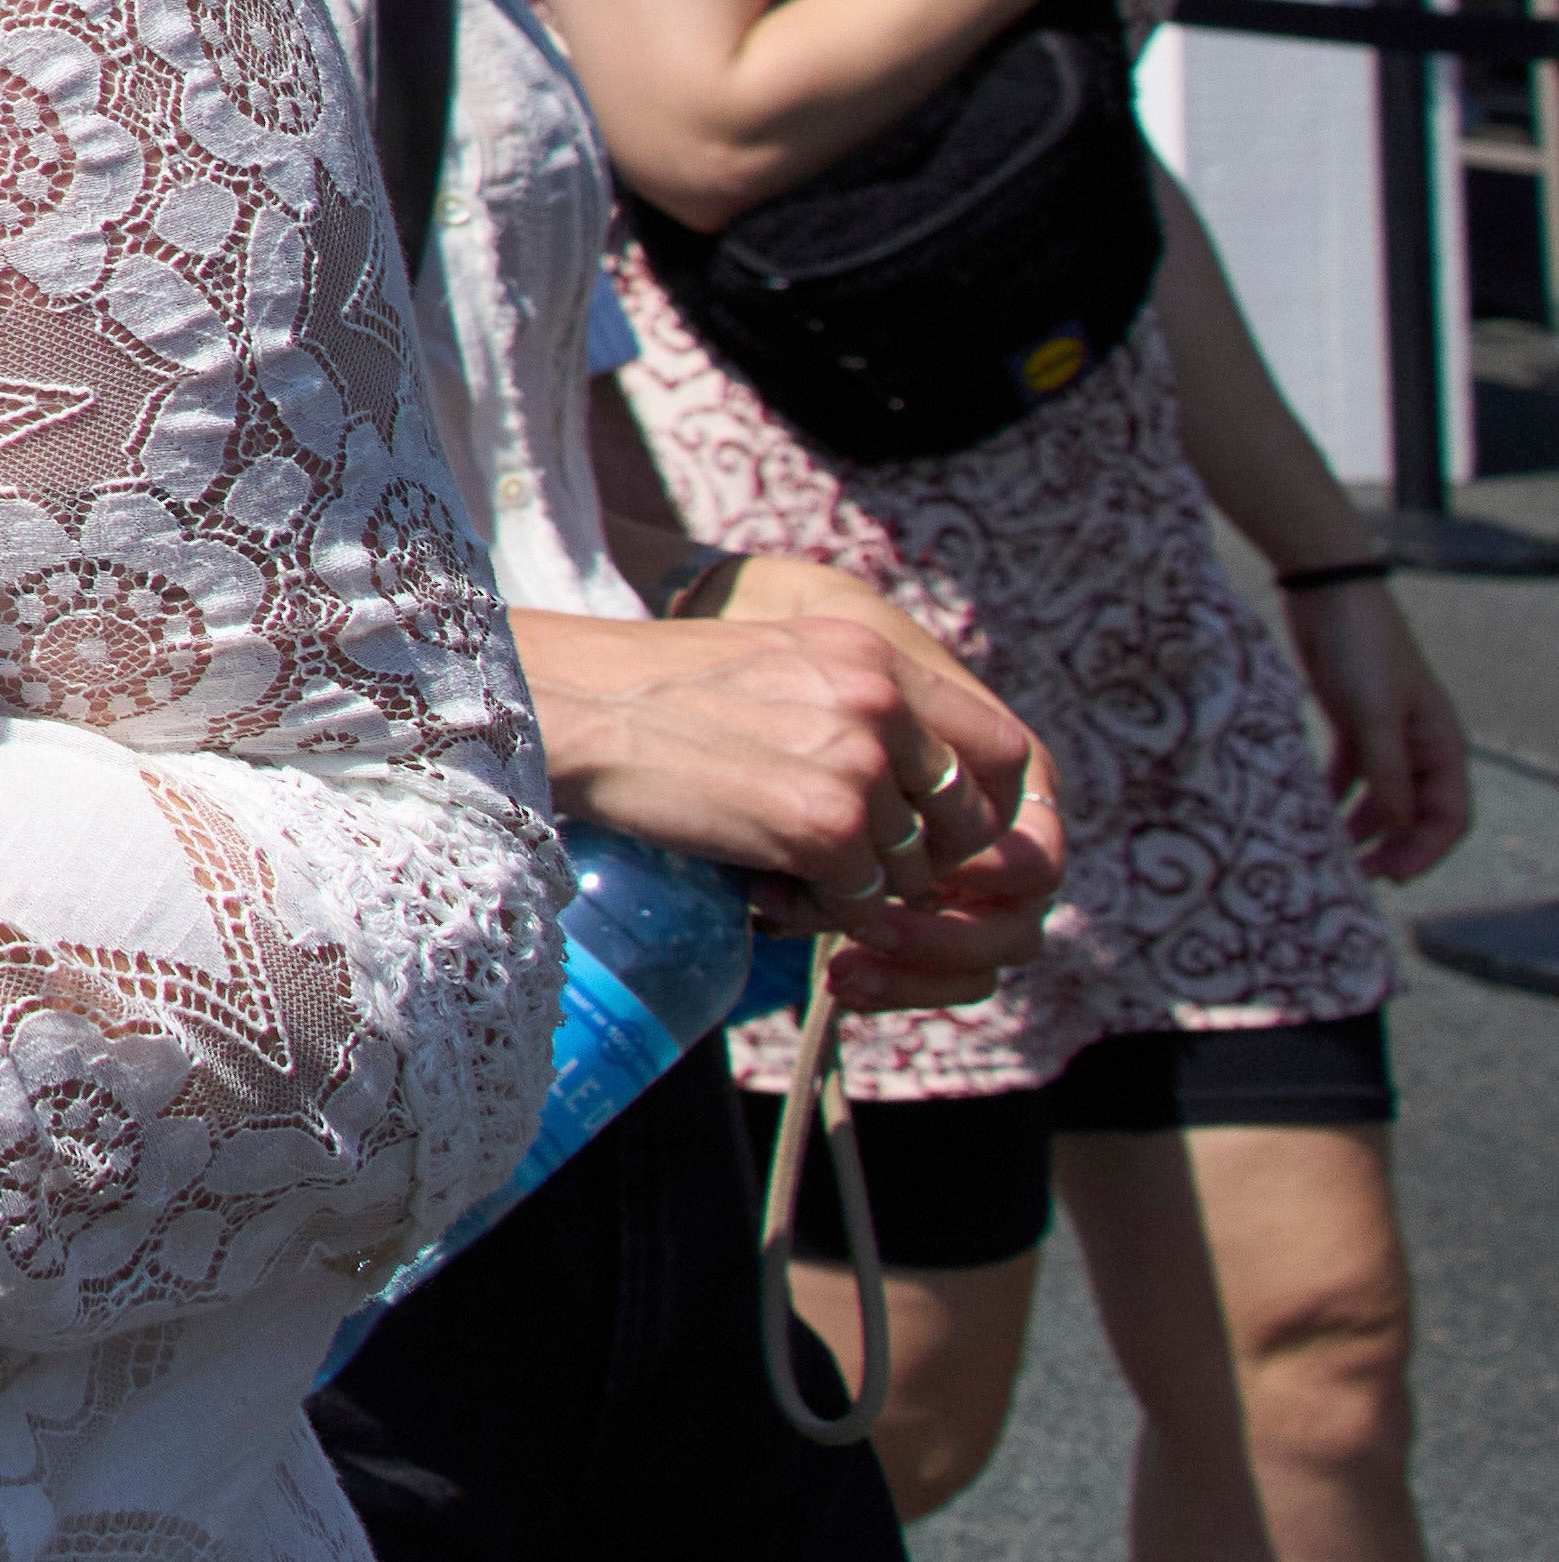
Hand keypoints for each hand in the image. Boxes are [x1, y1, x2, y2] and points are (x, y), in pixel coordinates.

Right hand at [534, 575, 1060, 1000]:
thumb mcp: (775, 661)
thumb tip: (915, 779)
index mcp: (871, 652)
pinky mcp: (822, 826)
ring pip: (913, 870)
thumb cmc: (646, 690)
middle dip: (919, 858)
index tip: (930, 831)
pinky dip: (815, 909)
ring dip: (856, 888)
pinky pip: (862, 903)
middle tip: (847, 862)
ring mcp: (857, 764)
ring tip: (776, 864)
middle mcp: (880, 701)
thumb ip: (855, 702)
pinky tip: (756, 882)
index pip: (998, 749)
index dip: (980, 806)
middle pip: (968, 820)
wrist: (563, 706)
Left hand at [1281, 571, 1474, 881]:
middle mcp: (1419, 746)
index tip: (1389, 878)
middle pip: (1413, 815)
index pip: (1449, 818)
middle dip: (1389, 848)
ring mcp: (1384, 734)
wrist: (1326, 591)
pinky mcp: (1349, 720)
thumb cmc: (1361, 649)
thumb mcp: (1373, 714)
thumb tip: (1400, 827)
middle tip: (1351, 878)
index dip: (1424, 853)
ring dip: (1358, 827)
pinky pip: (1348, 773)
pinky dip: (1333, 795)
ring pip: (1379, 798)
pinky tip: (1309, 814)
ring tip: (1326, 854)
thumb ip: (1387, 772)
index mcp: (1441, 746)